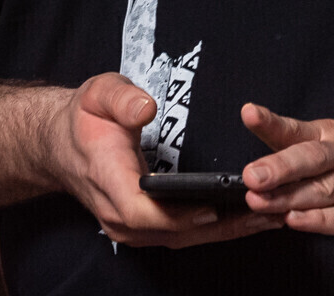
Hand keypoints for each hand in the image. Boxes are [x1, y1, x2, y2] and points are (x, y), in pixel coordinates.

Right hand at [51, 73, 280, 247]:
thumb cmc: (85, 119)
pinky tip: (245, 219)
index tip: (214, 207)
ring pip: (180, 238)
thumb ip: (121, 99)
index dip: (178, 214)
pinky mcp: (141, 228)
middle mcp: (117, 214)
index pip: (140, 210)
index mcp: (107, 179)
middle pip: (172, 232)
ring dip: (225, 231)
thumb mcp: (98, 94)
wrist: (62, 145)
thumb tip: (146, 109)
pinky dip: (214, 229)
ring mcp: (129, 227)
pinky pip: (180, 235)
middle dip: (221, 226)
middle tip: (268, 211)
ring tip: (270, 216)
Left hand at [239, 103, 333, 236]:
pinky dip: (321, 220)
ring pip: (324, 189)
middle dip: (277, 166)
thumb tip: (259, 178)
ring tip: (261, 202)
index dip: (272, 122)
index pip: (299, 129)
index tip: (250, 114)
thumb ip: (308, 161)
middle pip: (311, 158)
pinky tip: (299, 221)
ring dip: (289, 197)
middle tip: (251, 175)